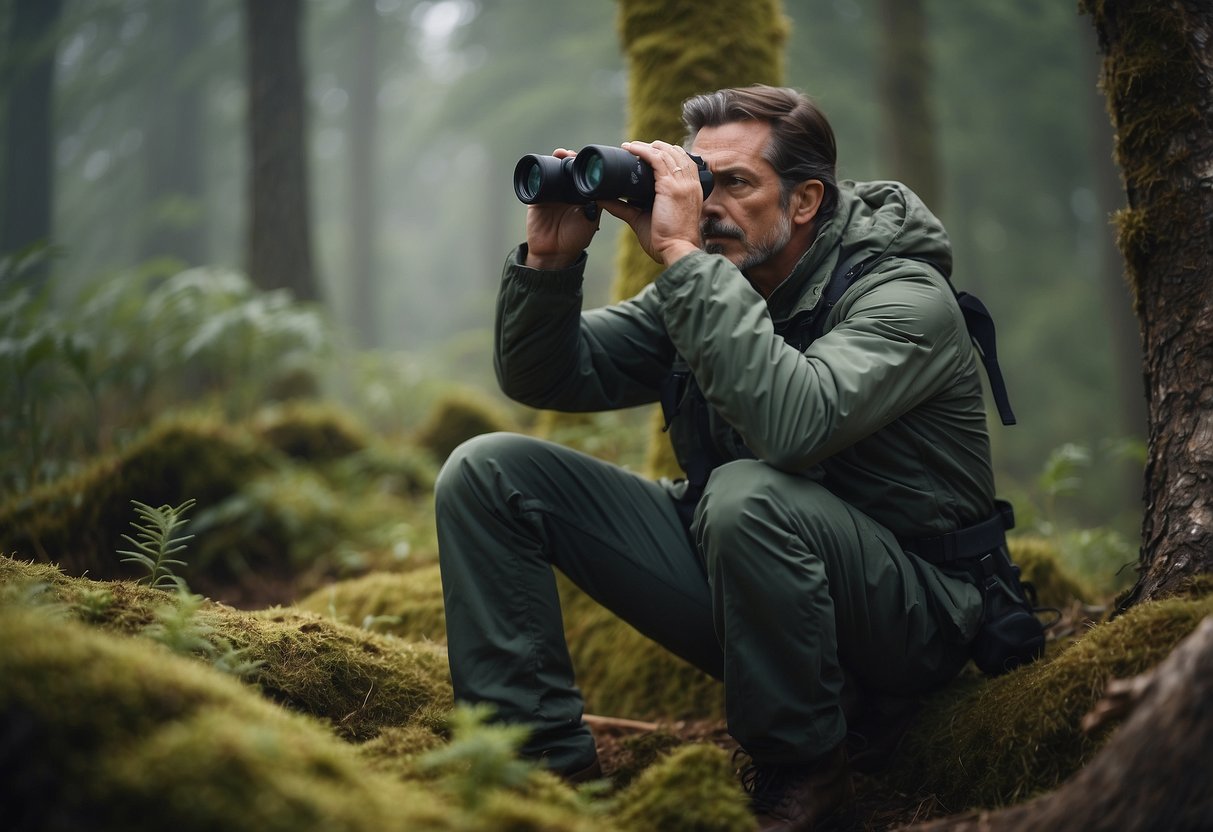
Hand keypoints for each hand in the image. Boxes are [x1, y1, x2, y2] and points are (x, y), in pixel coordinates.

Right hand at [524, 148, 600, 268]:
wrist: (554, 253)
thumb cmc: (575, 238)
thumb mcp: (592, 219)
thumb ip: (597, 203)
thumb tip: (602, 184)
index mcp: (581, 195)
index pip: (583, 175)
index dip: (584, 164)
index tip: (587, 158)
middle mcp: (567, 192)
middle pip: (568, 168)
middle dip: (570, 158)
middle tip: (572, 154)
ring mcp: (551, 193)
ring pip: (554, 170)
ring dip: (557, 160)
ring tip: (561, 154)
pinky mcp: (537, 197)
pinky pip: (537, 181)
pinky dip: (540, 170)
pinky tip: (544, 163)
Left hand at [600, 140, 703, 266]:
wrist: (676, 250)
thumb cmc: (665, 239)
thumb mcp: (642, 218)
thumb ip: (624, 207)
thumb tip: (603, 199)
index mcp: (691, 189)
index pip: (682, 162)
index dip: (666, 154)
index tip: (648, 154)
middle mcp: (689, 183)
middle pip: (675, 153)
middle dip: (656, 147)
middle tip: (635, 147)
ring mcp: (682, 183)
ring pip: (666, 153)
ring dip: (647, 146)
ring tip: (631, 146)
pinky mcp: (671, 186)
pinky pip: (657, 159)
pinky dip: (643, 151)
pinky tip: (631, 148)